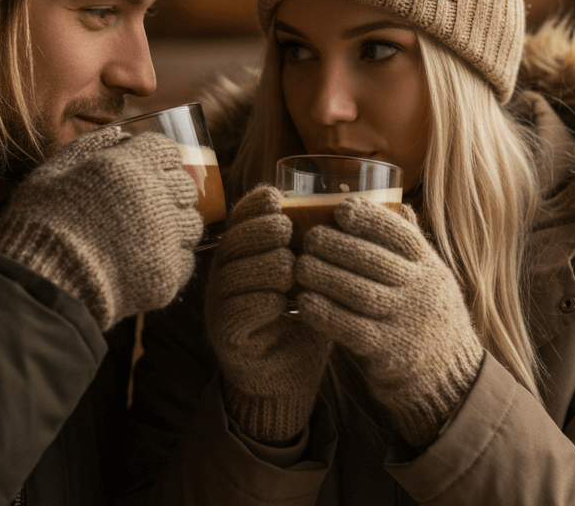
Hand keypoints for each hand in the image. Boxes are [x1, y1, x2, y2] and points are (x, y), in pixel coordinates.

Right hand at [0, 128, 201, 330]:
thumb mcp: (53, 173)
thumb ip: (88, 148)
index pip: (167, 150)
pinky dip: (170, 260)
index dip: (157, 159)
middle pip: (185, 187)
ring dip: (174, 227)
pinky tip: (145, 263)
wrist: (43, 283)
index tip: (145, 170)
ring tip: (146, 236)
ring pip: (192, 224)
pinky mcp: (168, 274)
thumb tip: (118, 134)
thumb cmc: (40, 223)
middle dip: (169, 192)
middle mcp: (156, 198)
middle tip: (145, 206)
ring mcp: (166, 238)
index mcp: (129, 166)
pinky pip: (185, 261)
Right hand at [206, 185, 329, 443]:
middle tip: (288, 235)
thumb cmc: (304, 317)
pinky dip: (265, 301)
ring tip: (291, 272)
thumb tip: (354, 208)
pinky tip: (284, 304)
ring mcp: (220, 303)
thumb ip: (315, 247)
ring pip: (236, 271)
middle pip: (235, 240)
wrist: (289, 374)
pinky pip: (240, 308)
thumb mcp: (310, 276)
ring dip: (268, 266)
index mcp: (244, 253)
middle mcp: (224, 274)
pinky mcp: (226, 332)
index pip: (240, 218)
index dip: (256, 206)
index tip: (279, 201)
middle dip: (264, 232)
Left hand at [295, 197, 481, 445]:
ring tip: (300, 266)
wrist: (448, 378)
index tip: (342, 208)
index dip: (371, 219)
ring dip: (324, 276)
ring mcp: (406, 322)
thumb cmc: (428, 318)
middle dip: (337, 245)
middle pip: (374, 260)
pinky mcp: (389, 352)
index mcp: (431, 268)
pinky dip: (325, 313)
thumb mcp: (432, 279)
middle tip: (309, 238)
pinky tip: (304, 302)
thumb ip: (411, 246)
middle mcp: (422, 292)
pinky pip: (351, 328)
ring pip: (359, 292)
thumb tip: (393, 200)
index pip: (402, 235)